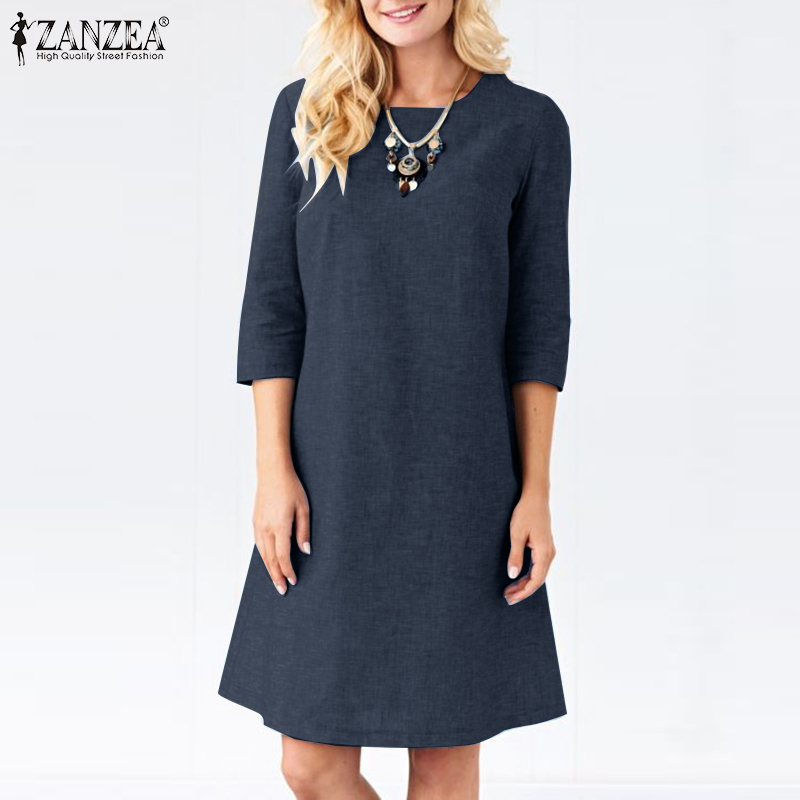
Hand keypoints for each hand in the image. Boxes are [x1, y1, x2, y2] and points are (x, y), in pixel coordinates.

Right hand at [253, 468, 309, 594]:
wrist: (272, 472)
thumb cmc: (291, 488)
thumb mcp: (304, 508)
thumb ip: (304, 532)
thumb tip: (306, 551)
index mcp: (280, 526)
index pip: (283, 556)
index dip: (288, 570)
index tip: (293, 581)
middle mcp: (266, 528)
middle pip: (270, 559)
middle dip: (277, 576)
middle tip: (282, 590)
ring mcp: (258, 525)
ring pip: (262, 554)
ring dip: (269, 569)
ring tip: (276, 581)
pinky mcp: (255, 522)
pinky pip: (259, 545)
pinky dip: (264, 557)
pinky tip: (268, 562)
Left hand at [504, 494, 555, 604]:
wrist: (536, 497)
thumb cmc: (526, 513)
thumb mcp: (517, 534)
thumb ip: (515, 556)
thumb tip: (512, 575)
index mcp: (544, 552)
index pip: (536, 580)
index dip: (523, 592)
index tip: (511, 598)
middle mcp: (549, 553)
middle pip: (538, 579)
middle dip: (523, 590)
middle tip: (507, 598)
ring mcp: (548, 550)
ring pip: (538, 573)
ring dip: (524, 583)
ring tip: (510, 590)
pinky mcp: (544, 546)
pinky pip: (538, 566)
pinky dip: (528, 574)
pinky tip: (517, 577)